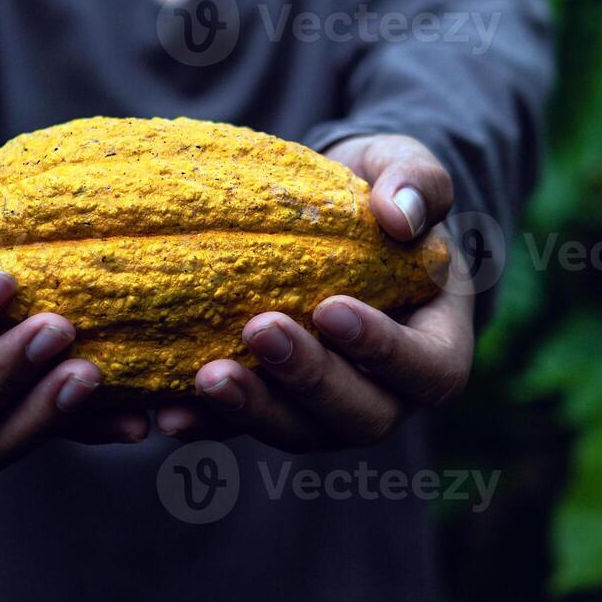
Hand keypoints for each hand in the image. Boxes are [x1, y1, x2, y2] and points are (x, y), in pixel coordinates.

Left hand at [155, 134, 474, 450]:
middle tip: (259, 329)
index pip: (427, 369)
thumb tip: (399, 215)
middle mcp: (387, 395)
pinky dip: (206, 423)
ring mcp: (327, 411)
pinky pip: (241, 430)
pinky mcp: (275, 410)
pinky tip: (164, 410)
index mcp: (437, 348)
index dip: (383, 350)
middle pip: (360, 417)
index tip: (330, 306)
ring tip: (207, 375)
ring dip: (252, 409)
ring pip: (298, 431)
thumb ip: (417, 183)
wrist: (336, 221)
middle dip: (308, 379)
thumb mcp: (407, 170)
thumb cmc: (383, 198)